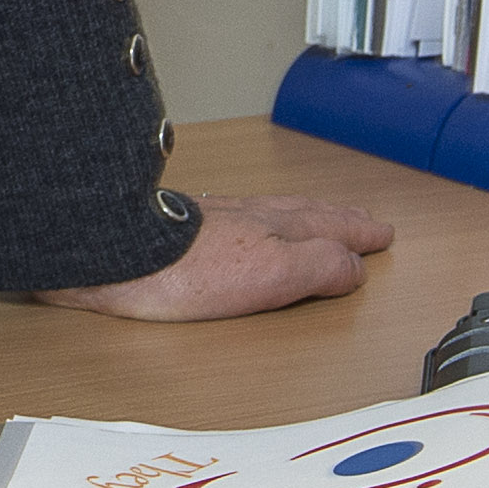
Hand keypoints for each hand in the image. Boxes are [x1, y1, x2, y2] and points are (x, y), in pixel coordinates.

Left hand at [38, 194, 395, 320]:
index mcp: (273, 229)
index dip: (357, 235)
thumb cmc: (181, 270)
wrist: (107, 251)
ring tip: (315, 219)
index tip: (381, 234)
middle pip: (303, 213)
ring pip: (270, 211)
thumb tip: (354, 265)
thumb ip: (316, 267)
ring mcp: (210, 218)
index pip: (330, 230)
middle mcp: (245, 216)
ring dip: (301, 216)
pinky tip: (241, 226)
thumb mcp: (269, 276)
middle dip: (337, 219)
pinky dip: (257, 220)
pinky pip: (235, 216)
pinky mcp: (175, 228)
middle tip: (362, 221)